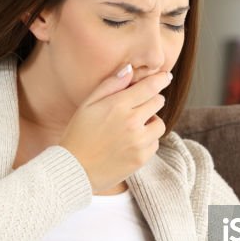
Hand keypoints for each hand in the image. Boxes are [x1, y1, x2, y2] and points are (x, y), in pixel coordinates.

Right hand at [59, 64, 172, 193]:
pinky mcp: (141, 158)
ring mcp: (138, 141)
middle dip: (151, 100)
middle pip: (158, 102)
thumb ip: (110, 85)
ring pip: (159, 124)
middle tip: (138, 106)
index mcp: (118, 105)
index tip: (165, 77)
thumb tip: (130, 70)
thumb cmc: (77, 134)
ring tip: (134, 127)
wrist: (74, 170)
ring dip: (150, 122)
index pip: (150, 86)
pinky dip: (147, 141)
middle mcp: (131, 122)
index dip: (160, 79)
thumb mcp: (88, 104)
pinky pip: (155, 143)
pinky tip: (131, 142)